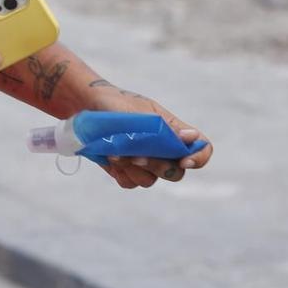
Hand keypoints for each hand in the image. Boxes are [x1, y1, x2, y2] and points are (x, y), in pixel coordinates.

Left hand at [82, 83, 212, 189]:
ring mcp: (145, 163)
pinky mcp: (125, 170)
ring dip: (132, 169)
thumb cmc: (116, 104)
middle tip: (137, 156)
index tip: (184, 161)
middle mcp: (163, 150)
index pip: (201, 148)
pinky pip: (130, 183)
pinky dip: (120, 172)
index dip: (198, 158)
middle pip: (175, 172)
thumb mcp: (140, 113)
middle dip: (157, 166)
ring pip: (150, 180)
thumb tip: (191, 137)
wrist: (86, 107)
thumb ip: (165, 129)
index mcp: (173, 131)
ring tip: (115, 152)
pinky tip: (110, 158)